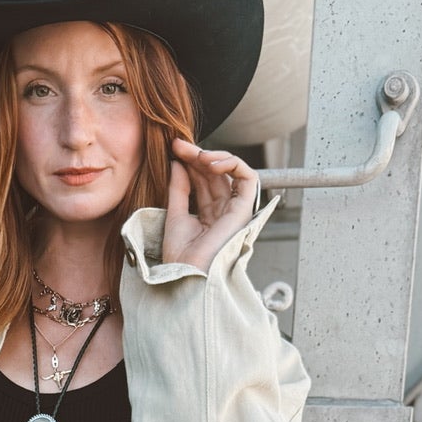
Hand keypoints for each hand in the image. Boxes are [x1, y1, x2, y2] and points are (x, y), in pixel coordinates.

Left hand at [161, 136, 259, 271]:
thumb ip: (179, 188)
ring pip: (232, 172)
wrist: (186, 275)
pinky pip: (249, 178)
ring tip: (196, 155)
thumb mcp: (175, 215)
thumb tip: (179, 161)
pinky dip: (233, 164)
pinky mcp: (245, 211)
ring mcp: (235, 211)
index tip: (173, 149)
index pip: (203, 180)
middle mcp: (224, 212)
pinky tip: (211, 162)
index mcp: (208, 216)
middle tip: (178, 145)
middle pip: (215, 174)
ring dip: (214, 157)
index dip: (190, 162)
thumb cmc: (180, 256)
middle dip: (197, 155)